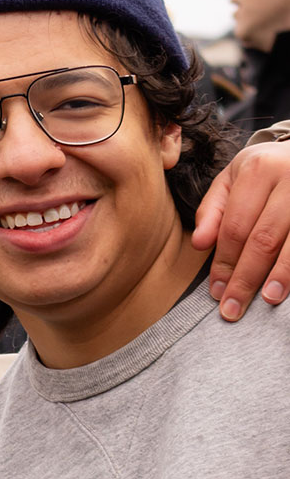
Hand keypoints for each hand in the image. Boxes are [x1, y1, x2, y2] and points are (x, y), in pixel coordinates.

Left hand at [193, 140, 289, 320]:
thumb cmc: (267, 170)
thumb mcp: (234, 178)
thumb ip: (213, 210)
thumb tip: (198, 244)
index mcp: (258, 170)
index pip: (235, 227)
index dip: (223, 262)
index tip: (216, 291)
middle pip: (263, 239)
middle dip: (246, 277)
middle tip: (232, 308)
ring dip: (281, 276)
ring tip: (266, 299)